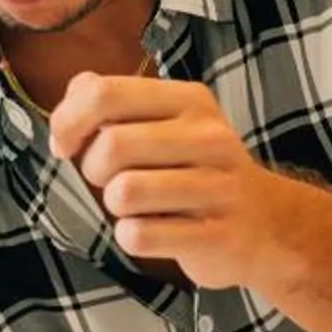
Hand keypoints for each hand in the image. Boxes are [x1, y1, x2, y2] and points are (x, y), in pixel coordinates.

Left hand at [49, 72, 305, 291]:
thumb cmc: (193, 170)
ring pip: (123, 193)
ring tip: (140, 206)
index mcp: (189, 100)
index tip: (65, 144)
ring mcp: (218, 187)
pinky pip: (138, 236)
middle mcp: (210, 137)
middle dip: (94, 170)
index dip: (68, 121)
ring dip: (116, 206)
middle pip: (110, 146)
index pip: (104, 93)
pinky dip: (133, 238)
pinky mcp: (216, 236)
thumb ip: (110, 103)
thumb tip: (67, 113)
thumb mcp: (161, 123)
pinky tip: (156, 231)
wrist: (266, 224)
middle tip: (114, 179)